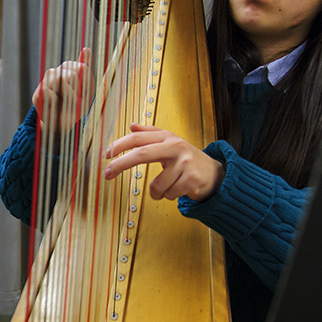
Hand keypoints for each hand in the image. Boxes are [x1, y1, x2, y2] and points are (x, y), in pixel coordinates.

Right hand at [32, 48, 93, 133]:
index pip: (82, 67)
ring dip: (69, 96)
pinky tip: (56, 108)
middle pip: (72, 74)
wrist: (61, 126)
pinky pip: (52, 93)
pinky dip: (58, 104)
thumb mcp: (86, 90)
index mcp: (68, 69)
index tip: (84, 94)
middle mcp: (56, 72)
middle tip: (76, 102)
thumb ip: (86, 69)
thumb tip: (86, 48)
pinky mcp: (38, 94)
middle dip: (77, 91)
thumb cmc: (75, 107)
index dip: (85, 83)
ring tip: (68, 105)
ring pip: (60, 79)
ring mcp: (45, 82)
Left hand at [104, 124, 224, 201]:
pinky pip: (168, 194)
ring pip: (155, 185)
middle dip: (120, 165)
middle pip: (141, 155)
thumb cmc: (186, 159)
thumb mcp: (169, 142)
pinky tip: (179, 189)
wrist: (214, 174)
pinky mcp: (191, 179)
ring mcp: (184, 163)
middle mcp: (175, 147)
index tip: (106, 154)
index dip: (120, 145)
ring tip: (168, 186)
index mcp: (167, 137)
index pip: (138, 138)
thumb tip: (131, 125)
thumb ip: (149, 133)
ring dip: (157, 191)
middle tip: (107, 174)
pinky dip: (169, 196)